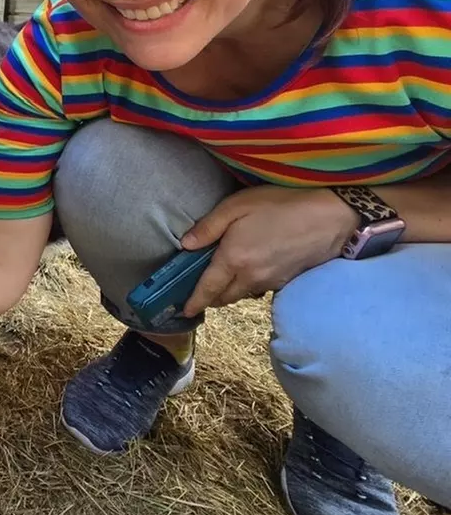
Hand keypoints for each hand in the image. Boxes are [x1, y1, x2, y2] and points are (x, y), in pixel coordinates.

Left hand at [180, 186, 356, 316]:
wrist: (330, 216)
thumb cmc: (281, 204)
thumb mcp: (237, 206)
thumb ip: (208, 227)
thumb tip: (186, 244)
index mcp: (233, 260)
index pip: (207, 289)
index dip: (194, 301)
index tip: (184, 310)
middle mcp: (251, 277)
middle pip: (223, 297)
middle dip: (209, 297)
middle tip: (198, 289)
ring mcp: (271, 282)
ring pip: (241, 294)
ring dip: (228, 292)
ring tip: (221, 279)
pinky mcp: (287, 281)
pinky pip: (259, 289)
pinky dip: (248, 285)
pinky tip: (248, 270)